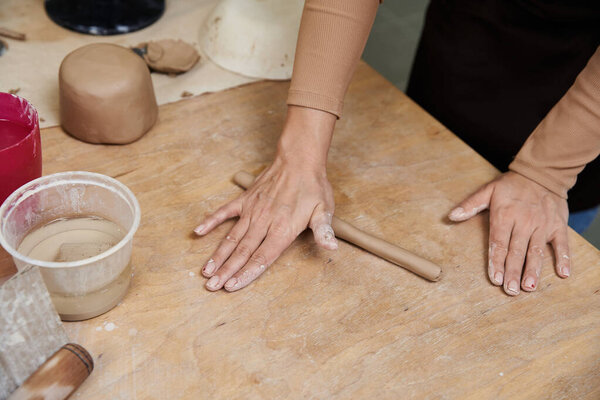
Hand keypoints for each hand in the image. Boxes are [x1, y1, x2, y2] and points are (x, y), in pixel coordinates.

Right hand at [194, 106, 337, 291]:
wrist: (299, 159)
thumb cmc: (313, 187)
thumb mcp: (324, 209)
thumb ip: (324, 230)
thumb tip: (331, 247)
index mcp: (283, 229)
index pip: (262, 257)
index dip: (247, 273)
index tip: (232, 286)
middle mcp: (264, 221)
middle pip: (243, 251)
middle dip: (227, 271)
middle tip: (211, 287)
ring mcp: (252, 209)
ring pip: (232, 237)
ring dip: (218, 255)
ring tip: (206, 271)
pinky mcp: (245, 199)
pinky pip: (225, 211)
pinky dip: (211, 221)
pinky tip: (198, 232)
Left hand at [448, 171, 570, 295]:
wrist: (542, 172)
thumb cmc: (511, 185)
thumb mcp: (487, 190)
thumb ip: (470, 205)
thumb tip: (451, 216)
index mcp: (505, 215)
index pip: (499, 243)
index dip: (496, 261)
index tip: (495, 278)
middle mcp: (524, 222)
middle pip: (516, 251)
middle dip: (512, 271)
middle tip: (510, 290)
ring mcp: (542, 225)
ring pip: (537, 250)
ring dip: (533, 270)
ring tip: (529, 287)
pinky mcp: (558, 225)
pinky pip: (562, 244)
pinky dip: (564, 258)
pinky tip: (563, 274)